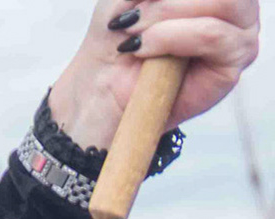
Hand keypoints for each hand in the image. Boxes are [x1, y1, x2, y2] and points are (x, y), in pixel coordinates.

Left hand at [50, 0, 259, 148]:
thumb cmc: (119, 36)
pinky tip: (143, 49)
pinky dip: (171, 37)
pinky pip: (212, 35)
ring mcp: (240, 32)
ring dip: (165, 17)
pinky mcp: (235, 60)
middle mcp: (236, 6)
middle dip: (167, 1)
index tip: (137, 2)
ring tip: (135, 37)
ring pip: (221, 3)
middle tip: (131, 19)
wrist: (103, 85)